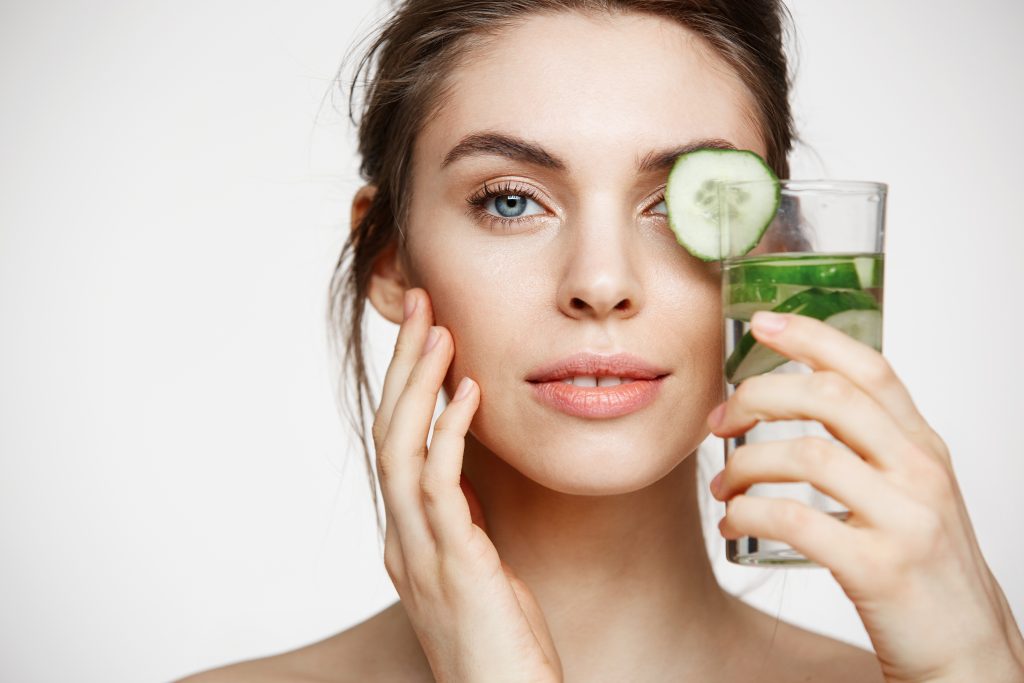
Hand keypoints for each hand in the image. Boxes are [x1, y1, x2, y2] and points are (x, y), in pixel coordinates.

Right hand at [372, 287, 562, 682]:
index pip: (396, 445)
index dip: (406, 386)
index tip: (426, 334)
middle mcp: (403, 540)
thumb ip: (462, 527)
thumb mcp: (478, 573)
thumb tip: (463, 482)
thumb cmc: (502, 648)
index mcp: (408, 539)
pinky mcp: (454, 566)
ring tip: (437, 329)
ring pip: (402, 449)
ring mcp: (420, 554)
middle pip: (389, 433)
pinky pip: (441, 485)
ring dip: (418, 385)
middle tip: (419, 303)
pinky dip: (449, 432)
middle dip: (403, 365)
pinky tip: (468, 392)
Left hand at [708, 310, 1023, 682]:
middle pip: (830, 398)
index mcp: (922, 446)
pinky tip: (733, 521)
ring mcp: (905, 518)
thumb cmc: (922, 564)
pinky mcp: (879, 567)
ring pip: (806, 455)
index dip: (812, 337)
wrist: (966, 648)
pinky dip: (750, 514)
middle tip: (720, 420)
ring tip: (722, 484)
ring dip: (745, 464)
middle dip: (760, 397)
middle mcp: (920, 471)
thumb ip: (869, 445)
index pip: (869, 368)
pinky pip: (795, 521)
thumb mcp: (910, 490)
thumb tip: (797, 397)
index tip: (761, 324)